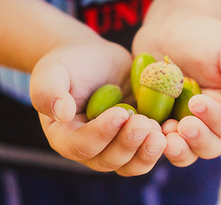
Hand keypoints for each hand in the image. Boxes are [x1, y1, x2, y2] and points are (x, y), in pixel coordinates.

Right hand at [30, 41, 165, 175]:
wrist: (94, 58)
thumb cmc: (70, 63)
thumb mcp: (52, 71)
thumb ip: (47, 91)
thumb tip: (59, 113)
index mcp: (66, 137)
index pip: (82, 146)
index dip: (101, 134)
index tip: (120, 113)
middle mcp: (91, 147)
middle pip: (109, 160)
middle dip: (128, 145)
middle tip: (144, 123)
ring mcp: (116, 144)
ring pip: (131, 163)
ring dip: (146, 152)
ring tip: (159, 132)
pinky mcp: (136, 136)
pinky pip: (148, 149)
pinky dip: (161, 144)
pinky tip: (172, 129)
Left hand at [133, 11, 220, 165]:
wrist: (168, 27)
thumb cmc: (204, 34)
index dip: (218, 120)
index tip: (197, 102)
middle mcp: (210, 120)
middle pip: (212, 146)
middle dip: (199, 140)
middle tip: (183, 126)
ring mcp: (184, 122)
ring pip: (188, 151)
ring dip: (179, 149)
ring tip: (165, 136)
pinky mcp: (161, 121)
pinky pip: (160, 141)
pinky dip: (156, 141)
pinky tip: (147, 130)